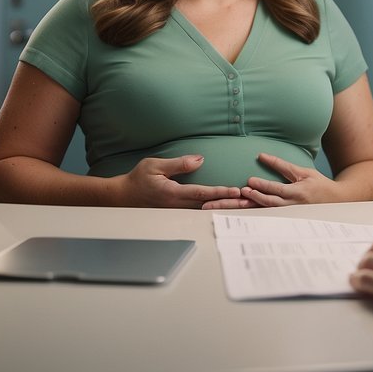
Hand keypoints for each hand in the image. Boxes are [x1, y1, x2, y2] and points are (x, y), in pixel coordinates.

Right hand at [120, 154, 245, 207]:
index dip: (220, 192)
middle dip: (229, 203)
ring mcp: (177, 211)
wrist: (123, 196)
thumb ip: (178, 164)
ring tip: (244, 204)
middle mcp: (176, 205)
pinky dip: (214, 208)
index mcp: (172, 194)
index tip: (236, 191)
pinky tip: (227, 206)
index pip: (201, 193)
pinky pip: (198, 210)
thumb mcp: (154, 165)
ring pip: (205, 209)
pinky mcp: (177, 211)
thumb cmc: (137, 179)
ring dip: (225, 207)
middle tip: (249, 200)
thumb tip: (199, 160)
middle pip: (208, 204)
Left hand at [232, 153, 339, 207]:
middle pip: (271, 203)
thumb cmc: (319, 184)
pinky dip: (259, 211)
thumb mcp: (304, 172)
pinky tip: (248, 207)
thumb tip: (263, 156)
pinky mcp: (288, 217)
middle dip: (256, 197)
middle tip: (242, 190)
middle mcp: (294, 205)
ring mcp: (291, 213)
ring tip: (242, 199)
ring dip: (254, 205)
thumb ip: (283, 166)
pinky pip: (271, 214)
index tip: (250, 180)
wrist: (335, 200)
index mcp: (299, 193)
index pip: (279, 189)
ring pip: (269, 211)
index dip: (264, 186)